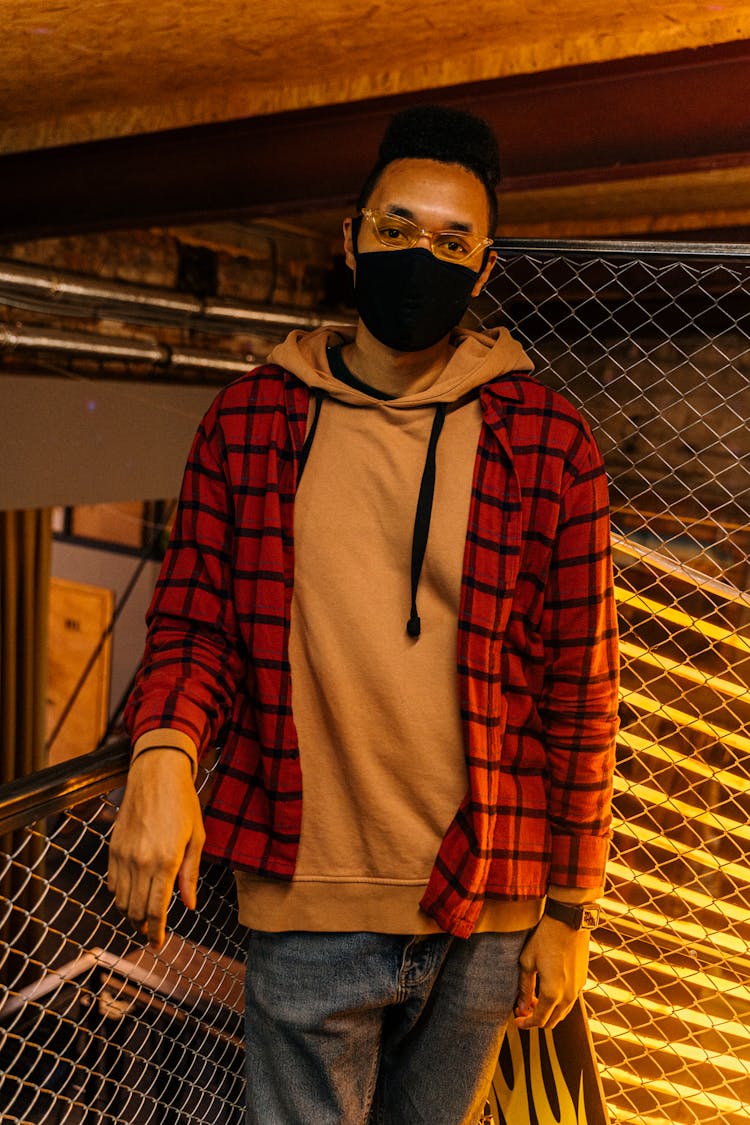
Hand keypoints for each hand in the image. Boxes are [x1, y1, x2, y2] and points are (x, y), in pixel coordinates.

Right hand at [107, 749, 204, 950]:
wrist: (156, 774)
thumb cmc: (182, 803)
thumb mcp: (196, 837)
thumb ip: (190, 874)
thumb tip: (189, 905)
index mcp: (167, 861)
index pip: (157, 909)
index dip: (156, 932)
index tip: (158, 945)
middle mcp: (142, 861)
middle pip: (136, 910)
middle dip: (143, 927)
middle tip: (152, 933)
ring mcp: (124, 855)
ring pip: (121, 900)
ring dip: (130, 914)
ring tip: (142, 918)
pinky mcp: (113, 848)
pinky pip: (112, 882)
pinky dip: (119, 895)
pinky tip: (131, 895)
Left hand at [513, 915, 589, 1028]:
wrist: (568, 921)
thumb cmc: (545, 938)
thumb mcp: (528, 962)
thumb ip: (525, 988)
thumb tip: (521, 1007)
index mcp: (552, 993)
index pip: (539, 1020)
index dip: (526, 1023)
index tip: (517, 1020)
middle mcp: (568, 996)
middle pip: (552, 1021)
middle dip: (536, 1019)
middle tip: (524, 1008)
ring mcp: (578, 989)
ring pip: (563, 1013)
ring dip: (548, 1011)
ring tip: (534, 998)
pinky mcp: (582, 980)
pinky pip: (570, 1001)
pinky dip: (558, 1003)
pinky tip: (548, 989)